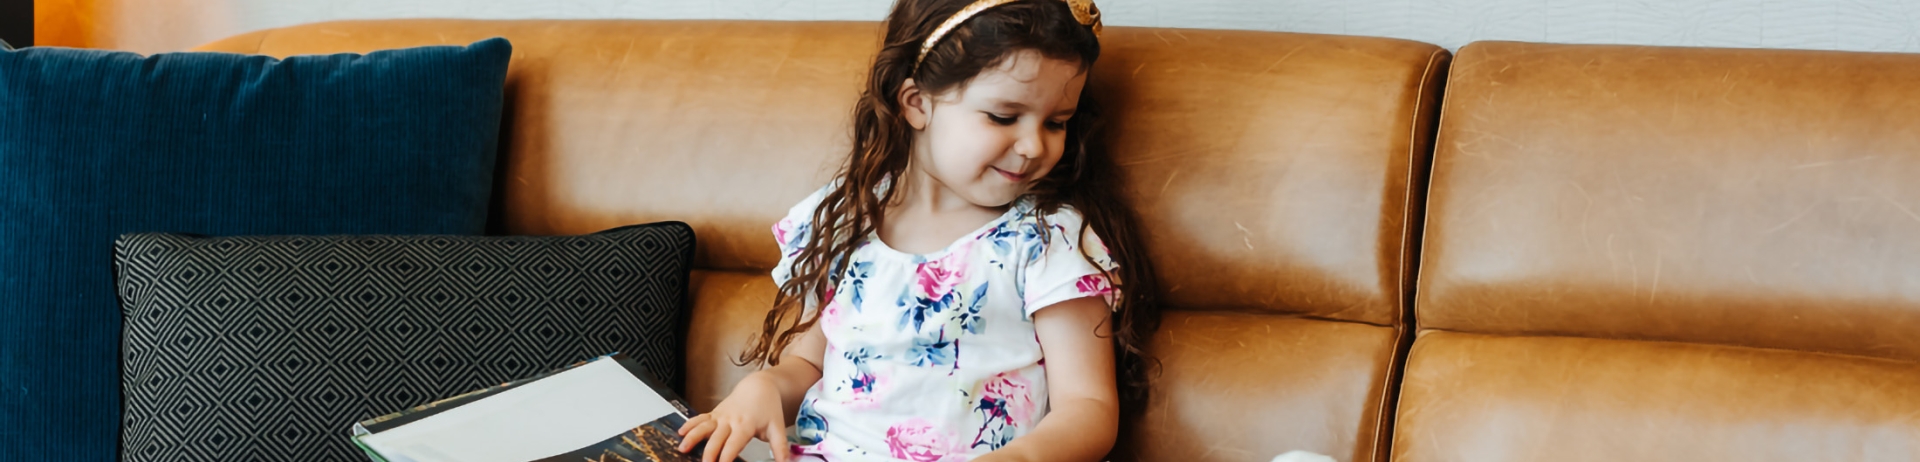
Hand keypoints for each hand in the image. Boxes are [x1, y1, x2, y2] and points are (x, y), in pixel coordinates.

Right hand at [677, 373, 792, 461]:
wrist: (759, 386)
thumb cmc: (768, 408)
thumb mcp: (777, 428)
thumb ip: (780, 448)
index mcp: (746, 425)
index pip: (733, 444)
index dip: (726, 457)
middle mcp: (730, 421)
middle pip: (716, 439)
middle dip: (708, 454)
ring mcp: (720, 416)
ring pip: (704, 426)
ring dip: (693, 437)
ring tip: (682, 449)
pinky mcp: (714, 413)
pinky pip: (700, 418)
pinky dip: (689, 425)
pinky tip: (680, 433)